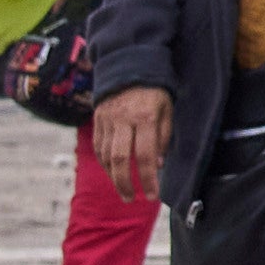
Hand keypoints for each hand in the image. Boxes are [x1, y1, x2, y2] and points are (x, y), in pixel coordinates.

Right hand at [86, 85, 172, 206]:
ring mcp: (108, 120)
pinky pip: (98, 147)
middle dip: (124, 183)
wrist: (128, 66)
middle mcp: (124, 119)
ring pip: (105, 155)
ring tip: (122, 190)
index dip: (148, 178)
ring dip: (113, 176)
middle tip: (130, 199)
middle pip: (120, 159)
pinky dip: (104, 164)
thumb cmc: (154, 92)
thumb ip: (163, 137)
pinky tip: (112, 172)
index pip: (146, 155)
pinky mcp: (98, 119)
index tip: (152, 195)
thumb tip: (157, 165)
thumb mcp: (167, 110)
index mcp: (146, 117)